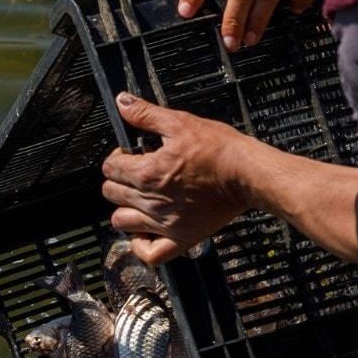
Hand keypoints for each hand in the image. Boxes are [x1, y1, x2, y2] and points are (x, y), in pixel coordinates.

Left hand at [101, 92, 265, 263]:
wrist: (249, 173)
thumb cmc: (220, 149)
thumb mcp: (181, 122)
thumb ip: (147, 115)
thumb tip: (123, 103)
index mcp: (147, 173)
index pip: (109, 169)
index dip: (116, 159)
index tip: (129, 155)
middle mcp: (151, 201)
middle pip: (110, 194)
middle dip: (118, 181)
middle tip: (135, 174)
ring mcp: (165, 222)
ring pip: (121, 222)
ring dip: (124, 210)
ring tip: (139, 200)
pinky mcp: (182, 238)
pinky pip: (150, 254)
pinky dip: (141, 246)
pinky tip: (145, 233)